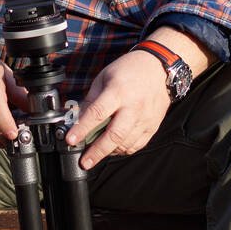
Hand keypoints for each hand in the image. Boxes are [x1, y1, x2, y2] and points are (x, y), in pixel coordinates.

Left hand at [63, 50, 170, 169]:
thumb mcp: (104, 77)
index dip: (82, 128)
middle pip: (114, 135)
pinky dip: (123, 150)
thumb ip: (91, 99)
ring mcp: (145, 118)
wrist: (159, 67)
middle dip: (97, 151)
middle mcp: (133, 107)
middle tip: (85, 161)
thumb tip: (76, 118)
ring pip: (126, 143)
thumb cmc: (130, 69)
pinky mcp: (152, 126)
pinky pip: (137, 145)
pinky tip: (114, 148)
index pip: (97, 113)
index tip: (71, 140)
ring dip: (109, 152)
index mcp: (118, 91)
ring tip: (97, 153)